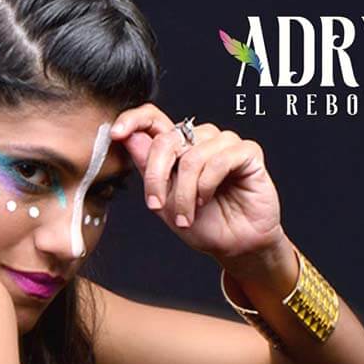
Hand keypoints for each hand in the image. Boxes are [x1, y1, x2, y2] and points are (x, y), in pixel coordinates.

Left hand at [110, 103, 285, 260]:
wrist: (233, 245)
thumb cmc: (202, 224)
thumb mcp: (163, 201)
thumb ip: (147, 169)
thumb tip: (128, 137)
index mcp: (177, 146)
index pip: (152, 118)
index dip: (133, 119)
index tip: (116, 134)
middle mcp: (200, 139)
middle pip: (167, 139)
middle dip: (156, 177)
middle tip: (157, 205)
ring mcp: (225, 142)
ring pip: (192, 156)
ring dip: (185, 192)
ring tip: (187, 215)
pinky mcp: (248, 152)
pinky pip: (218, 160)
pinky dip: (206, 186)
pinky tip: (206, 200)